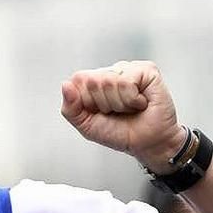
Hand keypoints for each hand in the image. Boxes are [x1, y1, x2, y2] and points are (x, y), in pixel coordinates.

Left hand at [60, 61, 185, 172]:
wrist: (146, 143)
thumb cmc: (120, 133)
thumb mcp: (87, 126)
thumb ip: (70, 108)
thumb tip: (65, 86)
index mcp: (94, 81)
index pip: (77, 80)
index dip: (87, 102)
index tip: (101, 113)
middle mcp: (110, 72)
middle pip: (92, 81)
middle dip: (104, 104)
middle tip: (118, 112)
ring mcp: (128, 69)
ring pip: (109, 81)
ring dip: (119, 104)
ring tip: (130, 109)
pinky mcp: (146, 70)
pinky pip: (127, 82)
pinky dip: (132, 100)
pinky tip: (141, 103)